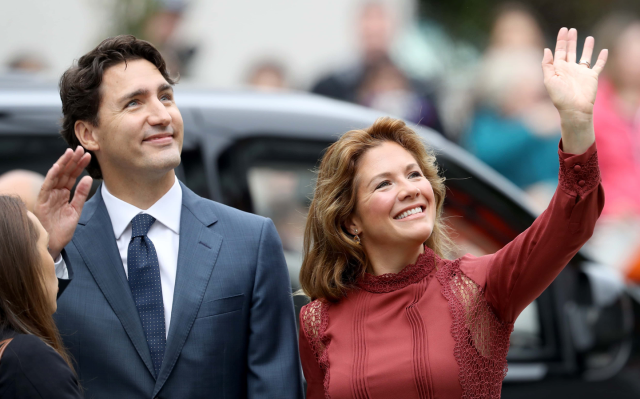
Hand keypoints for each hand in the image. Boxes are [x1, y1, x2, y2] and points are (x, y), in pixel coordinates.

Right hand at [34, 147, 92, 258]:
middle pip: (65, 173)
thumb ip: (81, 194)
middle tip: (81, 148)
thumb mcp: (76, 210)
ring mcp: (48, 196)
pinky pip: (47, 186)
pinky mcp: (42, 201)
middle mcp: (56, 192)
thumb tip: (88, 178)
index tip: (88, 155)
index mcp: (64, 194)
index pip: (72, 176)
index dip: (79, 165)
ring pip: (56, 176)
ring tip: (70, 152)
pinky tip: (57, 167)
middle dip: (72, 160)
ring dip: (63, 163)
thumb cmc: (64, 229)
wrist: (54, 243)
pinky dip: (52, 176)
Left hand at [542, 27, 607, 153]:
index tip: (563, 29)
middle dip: (571, 41)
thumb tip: (546, 49)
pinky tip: (604, 51)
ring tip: (589, 37)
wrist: (574, 109)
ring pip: (585, 56)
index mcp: (559, 69)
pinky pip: (598, 65)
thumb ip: (547, 65)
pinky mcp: (592, 77)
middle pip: (571, 51)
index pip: (560, 51)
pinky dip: (602, 58)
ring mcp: (581, 72)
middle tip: (571, 30)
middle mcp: (570, 69)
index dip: (561, 40)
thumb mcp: (549, 80)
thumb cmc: (560, 97)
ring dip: (586, 47)